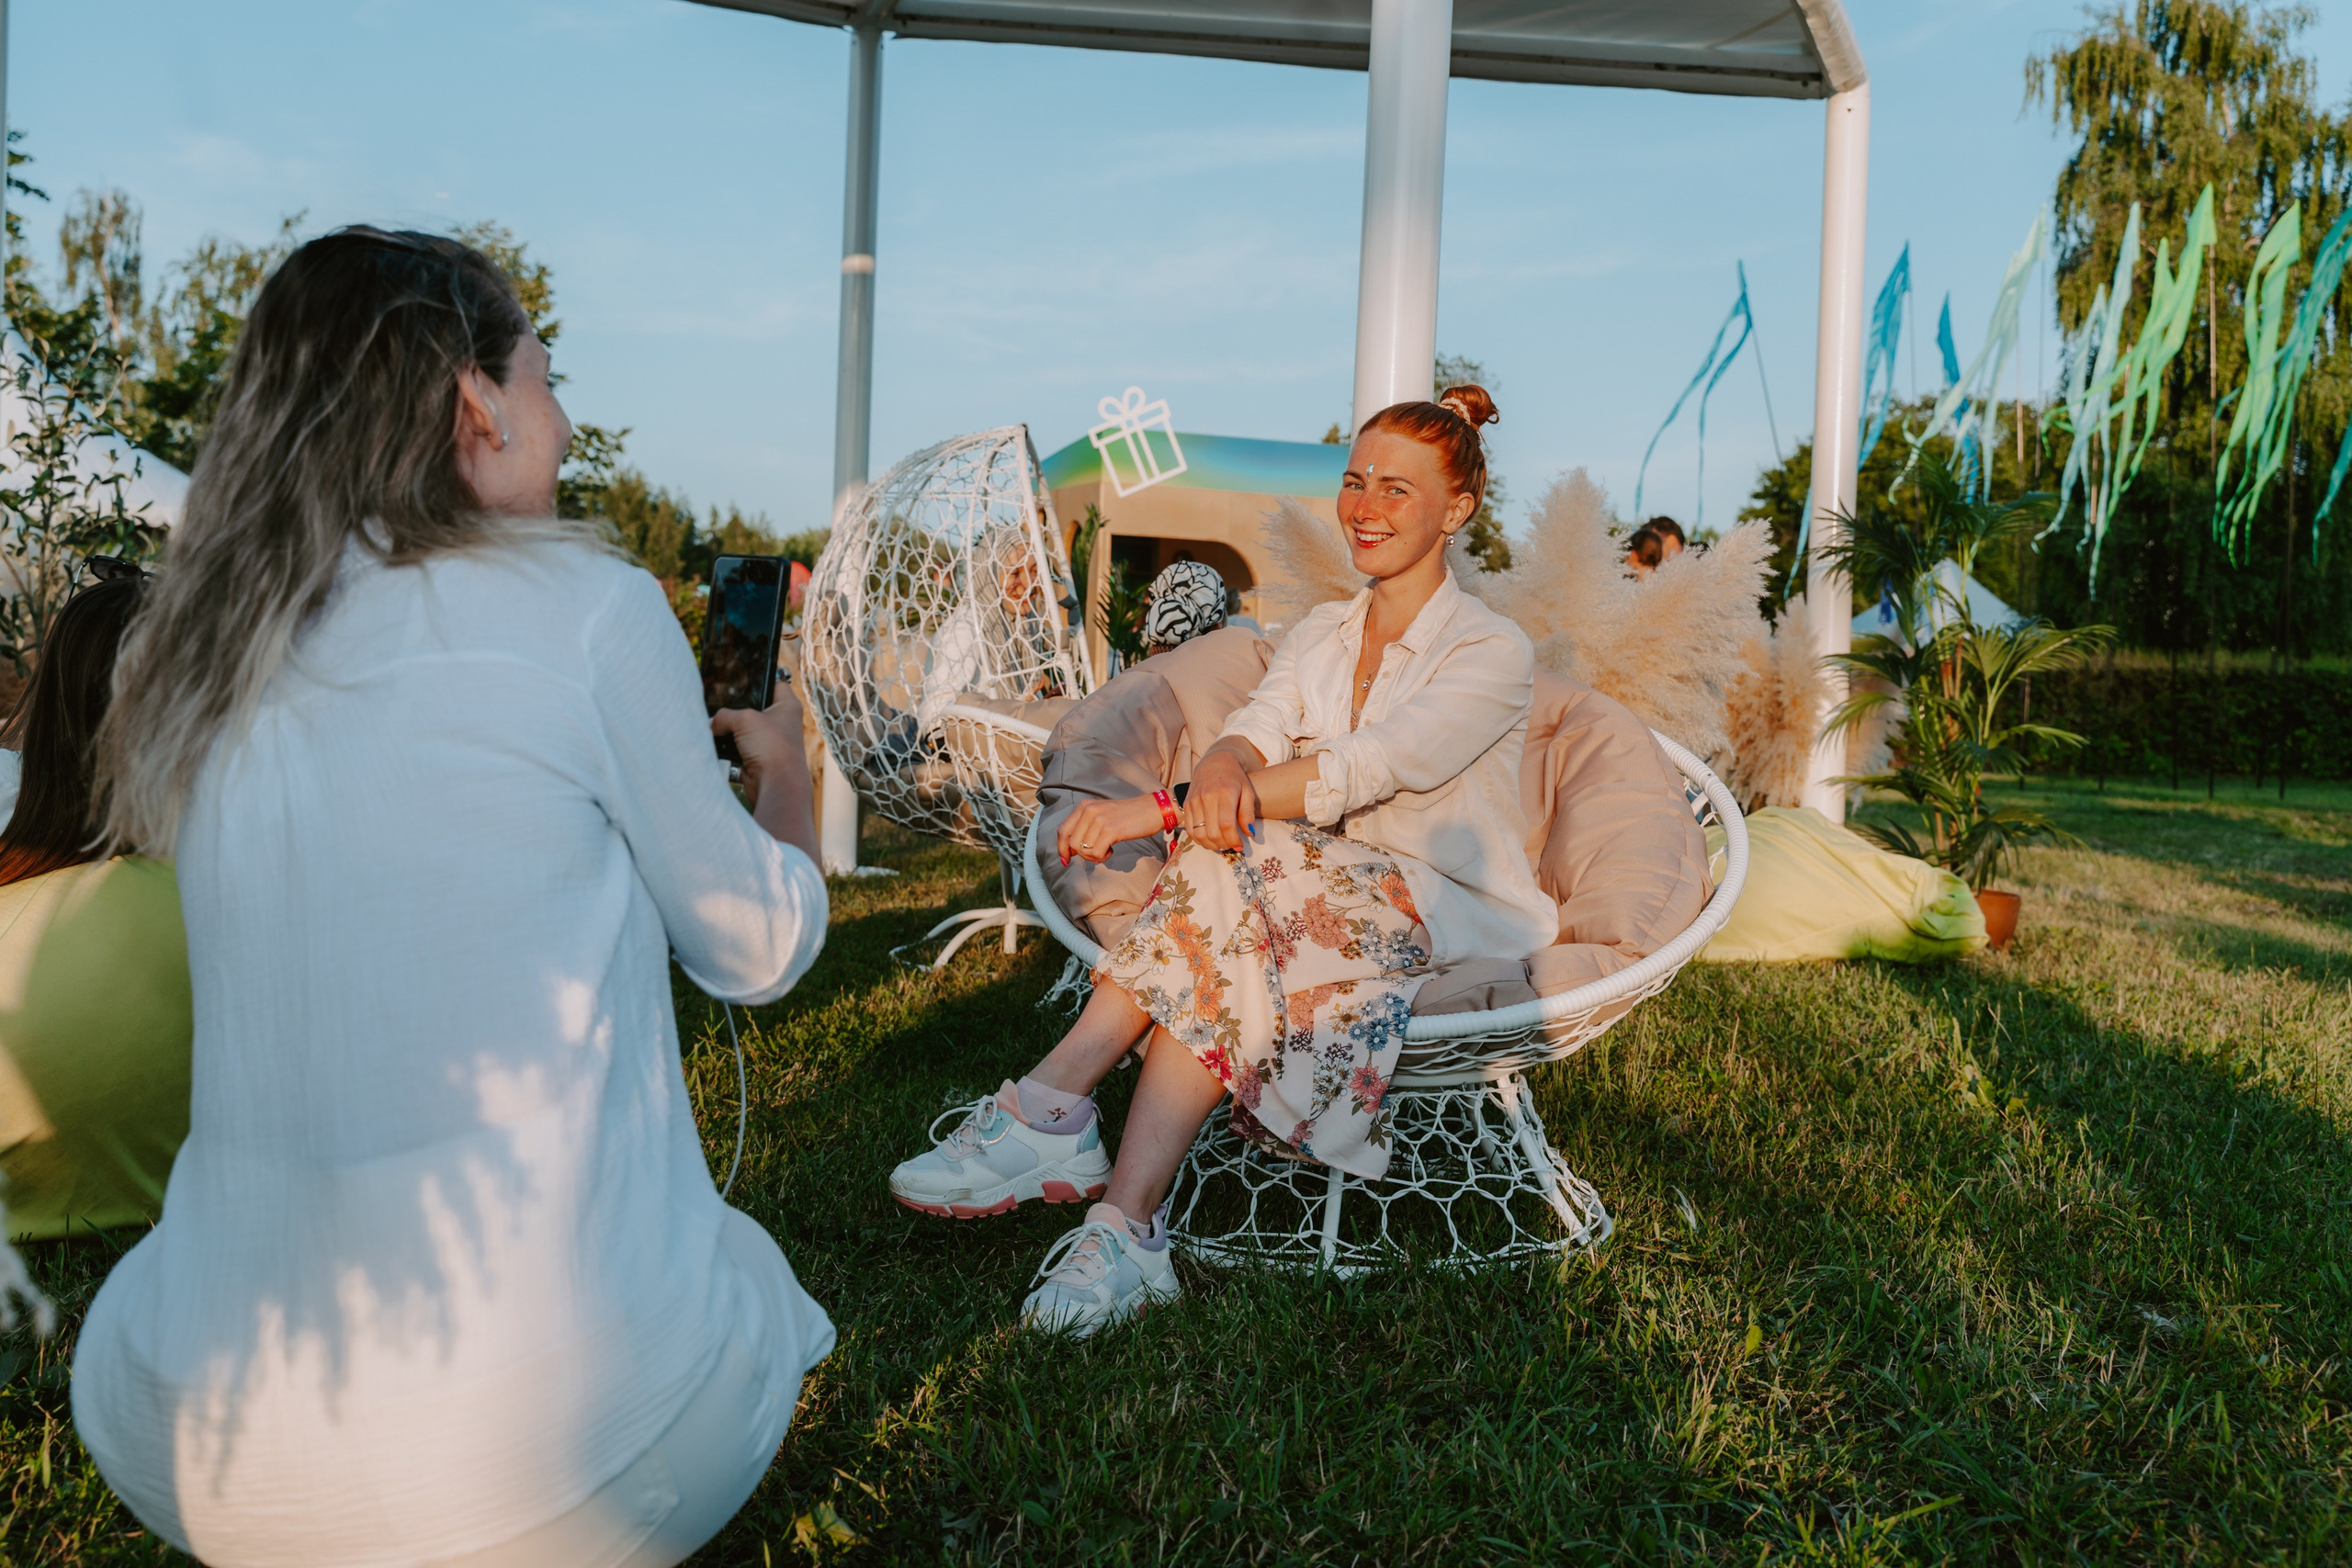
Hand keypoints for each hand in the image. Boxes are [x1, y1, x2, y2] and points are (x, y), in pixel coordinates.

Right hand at [712, 673, 806, 813]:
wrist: (774, 784)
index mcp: (786, 706)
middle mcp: (779, 722)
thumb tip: (711, 724)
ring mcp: (767, 740)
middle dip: (735, 707)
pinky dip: (726, 746)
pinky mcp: (755, 756)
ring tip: (714, 723)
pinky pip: (735, 746)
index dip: (759, 676)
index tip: (742, 673)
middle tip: (719, 700)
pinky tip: (714, 741)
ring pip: (741, 728)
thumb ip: (724, 715)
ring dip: (728, 729)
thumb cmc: (771, 747)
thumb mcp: (744, 720)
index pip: (774, 682)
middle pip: (752, 706)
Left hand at [1056, 794, 1170, 865]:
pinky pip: (1096, 853)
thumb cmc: (1128, 816)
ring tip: (1106, 850)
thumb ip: (1084, 827)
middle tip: (1097, 853)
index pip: (1062, 831)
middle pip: (1072, 843)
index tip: (1066, 860)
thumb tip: (1070, 850)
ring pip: (1083, 850)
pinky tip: (1112, 850)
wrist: (1152, 810)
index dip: (1062, 849)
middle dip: (1082, 855)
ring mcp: (1099, 820)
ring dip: (1093, 856)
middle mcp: (1088, 811)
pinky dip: (1103, 857)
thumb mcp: (1101, 815)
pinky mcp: (1111, 830)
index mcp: (1084, 807)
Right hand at [1182, 747, 1258, 852]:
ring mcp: (1194, 801)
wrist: (1215, 762)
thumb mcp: (1248, 792)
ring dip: (1211, 845)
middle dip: (1224, 844)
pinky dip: (1199, 839)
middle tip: (1232, 844)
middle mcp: (1206, 797)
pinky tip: (1210, 839)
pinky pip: (1189, 830)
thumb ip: (1248, 814)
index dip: (1233, 840)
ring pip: (1199, 834)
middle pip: (1212, 832)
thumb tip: (1249, 834)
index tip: (1240, 845)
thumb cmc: (1235, 778)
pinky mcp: (1186, 805)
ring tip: (1222, 843)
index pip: (1226, 825)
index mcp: (1224, 793)